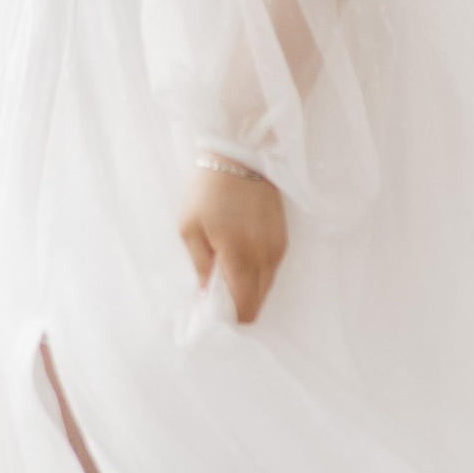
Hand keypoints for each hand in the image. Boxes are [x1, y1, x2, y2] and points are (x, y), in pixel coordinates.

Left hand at [179, 159, 288, 325]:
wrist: (240, 154)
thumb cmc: (207, 190)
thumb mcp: (189, 227)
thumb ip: (199, 266)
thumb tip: (204, 297)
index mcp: (241, 258)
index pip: (244, 309)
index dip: (229, 318)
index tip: (211, 311)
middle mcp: (265, 258)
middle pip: (257, 303)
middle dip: (237, 306)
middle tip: (215, 294)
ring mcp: (278, 248)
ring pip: (266, 288)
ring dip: (248, 289)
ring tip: (225, 273)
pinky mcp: (283, 238)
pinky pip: (271, 270)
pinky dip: (256, 274)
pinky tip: (240, 259)